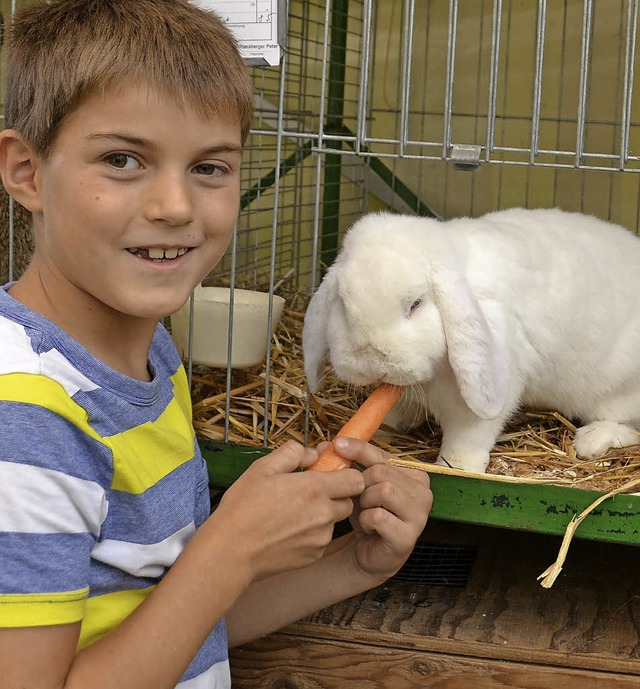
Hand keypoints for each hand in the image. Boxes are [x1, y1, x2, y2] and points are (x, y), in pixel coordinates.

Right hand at [199, 440, 365, 583]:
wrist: (230, 552)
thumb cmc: (242, 507)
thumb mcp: (262, 468)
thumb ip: (292, 453)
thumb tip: (313, 453)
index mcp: (313, 488)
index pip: (356, 479)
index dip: (346, 474)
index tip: (331, 473)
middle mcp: (323, 514)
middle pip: (348, 501)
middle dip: (336, 494)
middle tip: (310, 492)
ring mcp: (320, 537)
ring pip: (335, 520)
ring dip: (324, 514)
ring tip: (294, 513)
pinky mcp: (314, 555)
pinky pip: (322, 539)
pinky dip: (313, 533)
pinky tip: (289, 531)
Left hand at [329, 438, 431, 581]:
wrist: (370, 550)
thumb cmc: (368, 512)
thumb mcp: (358, 484)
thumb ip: (345, 463)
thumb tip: (324, 446)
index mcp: (414, 473)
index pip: (383, 454)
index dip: (359, 449)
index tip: (338, 444)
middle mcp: (423, 491)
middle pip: (381, 472)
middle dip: (361, 485)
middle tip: (358, 499)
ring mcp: (420, 515)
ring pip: (383, 491)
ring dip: (364, 503)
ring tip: (365, 512)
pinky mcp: (408, 536)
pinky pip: (378, 517)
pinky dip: (365, 521)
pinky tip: (368, 528)